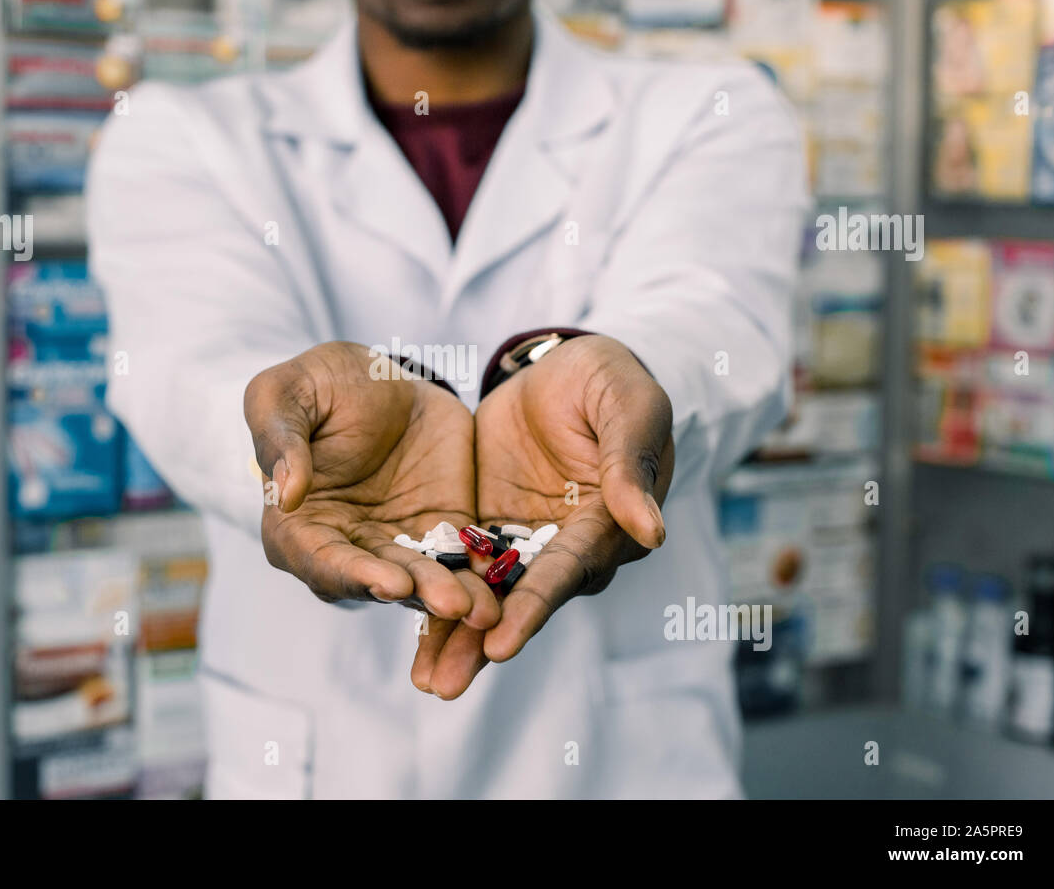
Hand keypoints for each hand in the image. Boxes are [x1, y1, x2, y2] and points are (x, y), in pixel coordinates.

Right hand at [244, 341, 498, 626]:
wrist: (383, 375)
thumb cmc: (319, 383)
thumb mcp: (285, 393)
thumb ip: (280, 439)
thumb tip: (288, 493)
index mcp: (296, 526)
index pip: (320, 562)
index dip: (353, 576)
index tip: (390, 581)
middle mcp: (346, 548)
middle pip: (379, 582)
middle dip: (418, 592)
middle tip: (454, 603)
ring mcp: (396, 544)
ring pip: (425, 579)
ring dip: (455, 596)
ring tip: (487, 607)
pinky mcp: (442, 531)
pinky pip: (464, 558)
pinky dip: (483, 575)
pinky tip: (508, 584)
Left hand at [412, 335, 673, 698]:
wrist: (567, 368)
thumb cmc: (611, 383)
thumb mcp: (629, 408)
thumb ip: (629, 465)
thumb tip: (652, 533)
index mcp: (607, 526)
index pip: (567, 572)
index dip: (534, 607)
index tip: (500, 643)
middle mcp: (567, 548)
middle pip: (523, 601)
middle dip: (483, 643)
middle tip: (443, 685)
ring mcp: (526, 542)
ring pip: (489, 594)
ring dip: (455, 635)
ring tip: (423, 679)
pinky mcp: (490, 526)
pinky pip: (460, 564)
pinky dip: (435, 593)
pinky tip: (401, 623)